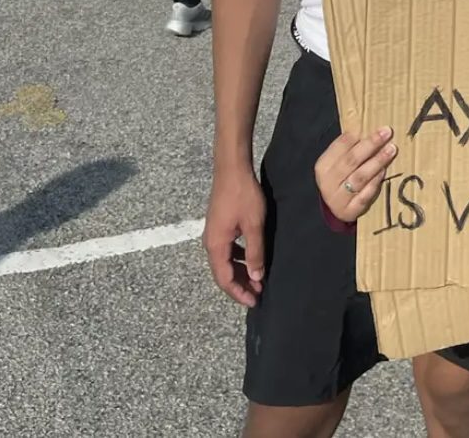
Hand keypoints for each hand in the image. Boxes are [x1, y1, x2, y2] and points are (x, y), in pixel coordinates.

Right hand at [203, 164, 266, 306]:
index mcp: (216, 246)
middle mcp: (210, 243)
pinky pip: (227, 250)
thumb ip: (255, 252)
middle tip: (258, 293)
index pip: (224, 279)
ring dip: (240, 272)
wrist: (231, 168)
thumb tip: (257, 277)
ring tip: (257, 279)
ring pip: (225, 261)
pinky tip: (251, 258)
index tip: (254, 301)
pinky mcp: (219, 225)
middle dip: (240, 285)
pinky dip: (238, 258)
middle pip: (223, 273)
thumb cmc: (243, 195)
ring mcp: (213, 234)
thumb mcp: (254, 225)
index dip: (238, 293)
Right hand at [314, 129, 395, 223]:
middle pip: (351, 160)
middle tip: (387, 133)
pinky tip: (384, 172)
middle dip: (371, 145)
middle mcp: (328, 182)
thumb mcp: (339, 161)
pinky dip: (374, 182)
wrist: (335, 206)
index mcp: (323, 165)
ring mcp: (338, 198)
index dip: (357, 136)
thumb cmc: (340, 177)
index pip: (340, 147)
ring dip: (377, 162)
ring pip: (359, 177)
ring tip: (391, 150)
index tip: (375, 127)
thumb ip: (349, 147)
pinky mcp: (349, 211)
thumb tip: (368, 127)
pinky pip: (364, 195)